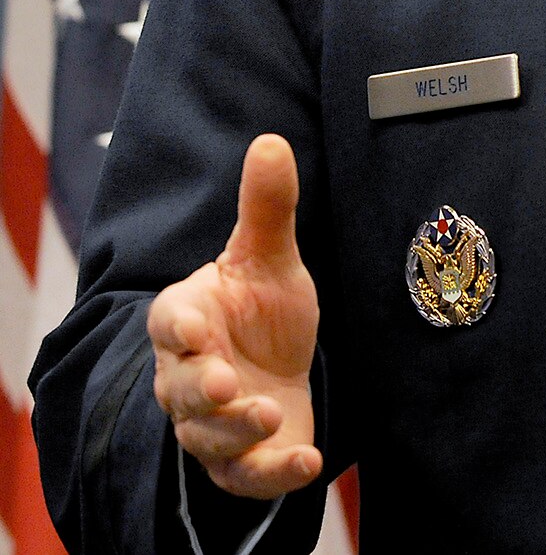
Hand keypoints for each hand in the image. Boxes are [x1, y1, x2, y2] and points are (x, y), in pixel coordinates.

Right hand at [148, 135, 321, 498]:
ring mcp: (211, 423)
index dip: (178, 327)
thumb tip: (271, 140)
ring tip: (265, 415)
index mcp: (190, 320)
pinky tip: (306, 463)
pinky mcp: (241, 461)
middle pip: (181, 388)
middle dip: (201, 389)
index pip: (169, 322)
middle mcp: (189, 376)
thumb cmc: (263, 311)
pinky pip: (245, 476)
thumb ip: (267, 208)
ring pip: (206, 436)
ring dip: (233, 431)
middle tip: (229, 383)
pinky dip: (272, 474)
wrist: (279, 371)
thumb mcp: (270, 258)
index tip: (194, 327)